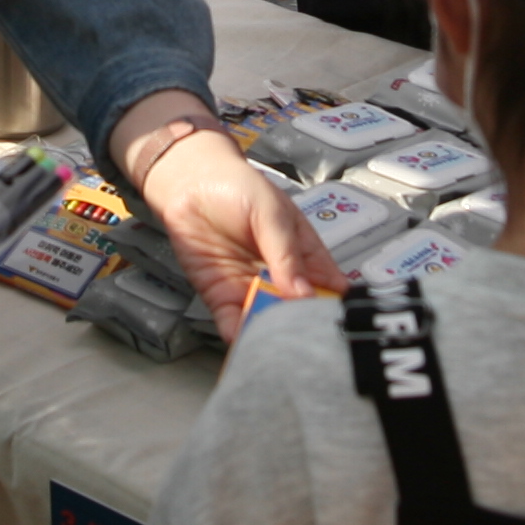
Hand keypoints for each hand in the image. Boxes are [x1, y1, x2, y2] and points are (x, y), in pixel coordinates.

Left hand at [128, 122, 338, 342]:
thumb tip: (304, 294)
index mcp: (304, 256)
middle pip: (299, 313)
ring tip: (274, 342)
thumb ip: (287, 254)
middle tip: (301, 339)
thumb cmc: (238, 188)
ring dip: (270, 334)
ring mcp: (252, 290)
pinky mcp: (222, 297)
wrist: (191, 182)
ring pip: (267, 322)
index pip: (329, 288)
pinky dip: (238, 334)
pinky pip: (233, 322)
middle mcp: (281, 278)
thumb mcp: (272, 214)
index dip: (334, 308)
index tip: (334, 324)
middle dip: (301, 328)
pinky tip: (243, 339)